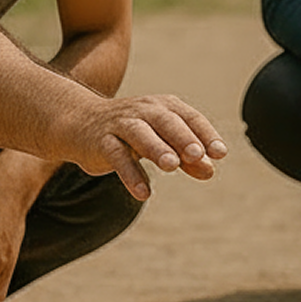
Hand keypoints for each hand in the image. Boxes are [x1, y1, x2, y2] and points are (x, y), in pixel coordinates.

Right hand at [71, 93, 226, 199]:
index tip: (220, 154)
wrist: (80, 122)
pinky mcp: (101, 141)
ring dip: (157, 148)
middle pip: (166, 121)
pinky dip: (130, 174)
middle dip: (183, 137)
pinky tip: (143, 193)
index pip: (190, 118)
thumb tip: (210, 171)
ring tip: (172, 166)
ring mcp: (121, 124)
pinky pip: (116, 156)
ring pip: (140, 133)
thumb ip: (186, 157)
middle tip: (198, 154)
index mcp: (164, 108)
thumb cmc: (131, 133)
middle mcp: (144, 111)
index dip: (206, 134)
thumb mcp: (161, 142)